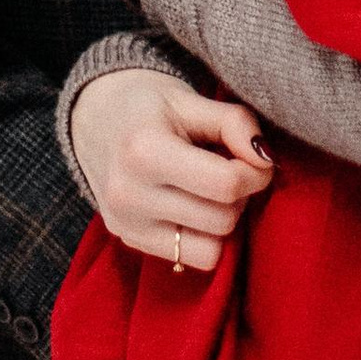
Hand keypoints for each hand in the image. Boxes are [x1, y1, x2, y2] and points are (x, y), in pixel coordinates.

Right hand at [72, 67, 272, 272]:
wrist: (95, 117)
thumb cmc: (150, 106)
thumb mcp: (191, 100)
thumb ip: (234, 123)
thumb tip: (266, 159)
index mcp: (144, 151)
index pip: (226, 184)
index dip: (256, 172)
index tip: (256, 157)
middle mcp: (129, 195)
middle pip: (221, 219)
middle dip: (240, 196)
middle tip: (232, 169)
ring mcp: (126, 224)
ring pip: (210, 249)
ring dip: (222, 220)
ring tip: (210, 189)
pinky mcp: (128, 240)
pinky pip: (189, 259)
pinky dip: (202, 237)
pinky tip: (192, 207)